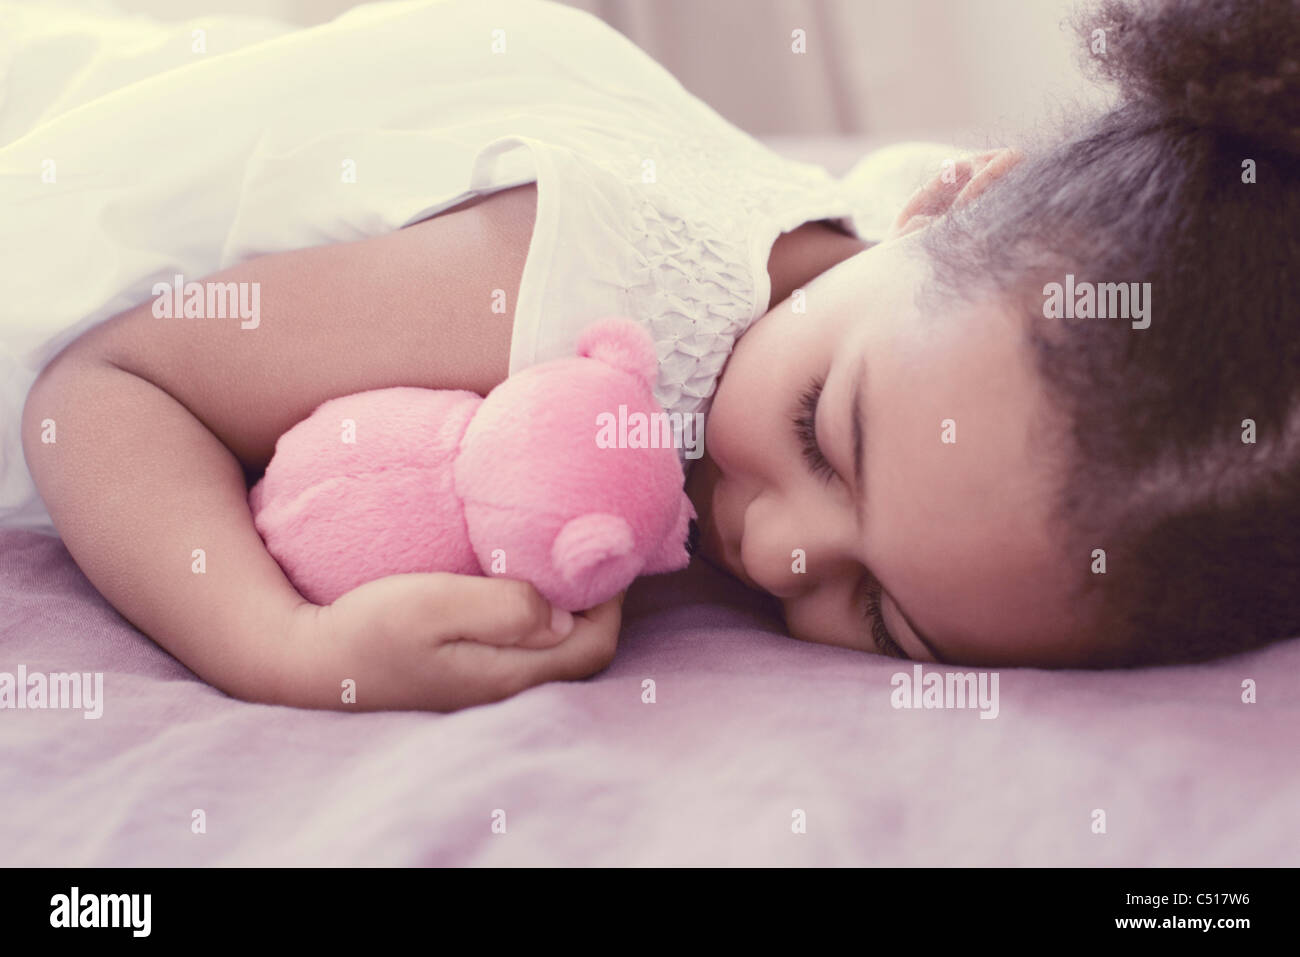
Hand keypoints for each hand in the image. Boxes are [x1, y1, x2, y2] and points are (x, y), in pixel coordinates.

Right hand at [285, 573, 623, 710]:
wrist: (311, 660)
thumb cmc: (367, 630)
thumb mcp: (430, 607)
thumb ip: (501, 609)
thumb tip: (565, 613)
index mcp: (508, 675)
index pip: (594, 643)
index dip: (612, 597)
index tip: (602, 548)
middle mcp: (507, 687)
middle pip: (586, 650)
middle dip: (601, 600)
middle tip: (590, 547)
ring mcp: (488, 684)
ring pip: (559, 649)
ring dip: (574, 605)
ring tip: (564, 558)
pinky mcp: (470, 674)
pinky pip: (528, 646)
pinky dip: (544, 613)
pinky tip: (526, 582)